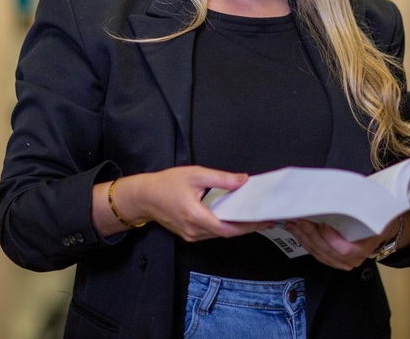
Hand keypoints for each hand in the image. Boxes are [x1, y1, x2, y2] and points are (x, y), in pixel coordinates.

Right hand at [97, 166, 272, 241]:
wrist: (144, 196)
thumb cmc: (165, 184)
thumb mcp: (195, 174)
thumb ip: (221, 178)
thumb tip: (242, 180)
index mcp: (195, 215)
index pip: (228, 228)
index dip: (247, 226)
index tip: (263, 220)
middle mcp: (193, 230)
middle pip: (226, 232)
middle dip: (246, 226)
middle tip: (265, 217)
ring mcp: (191, 235)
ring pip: (219, 234)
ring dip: (236, 227)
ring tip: (253, 216)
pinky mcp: (189, 234)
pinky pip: (211, 232)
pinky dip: (224, 226)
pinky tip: (233, 217)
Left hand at [283, 216, 402, 270]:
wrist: (376, 227)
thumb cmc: (371, 217)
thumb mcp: (368, 210)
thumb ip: (354, 206)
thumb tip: (337, 193)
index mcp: (363, 248)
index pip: (343, 250)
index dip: (329, 238)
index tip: (321, 223)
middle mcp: (353, 259)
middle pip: (326, 251)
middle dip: (310, 234)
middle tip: (299, 220)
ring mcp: (342, 262)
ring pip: (319, 253)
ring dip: (303, 237)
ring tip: (293, 224)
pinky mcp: (333, 260)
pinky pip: (317, 253)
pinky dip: (306, 242)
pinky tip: (297, 231)